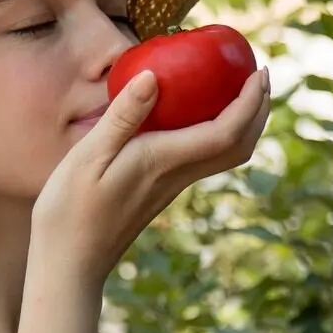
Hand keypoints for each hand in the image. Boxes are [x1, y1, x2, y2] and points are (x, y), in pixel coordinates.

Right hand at [30, 65, 270, 286]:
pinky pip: (204, 158)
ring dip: (244, 123)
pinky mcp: (163, 190)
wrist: (70, 261)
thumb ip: (122, 116)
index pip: (225, 132)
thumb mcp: (89, 155)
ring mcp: (173, 186)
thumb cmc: (71, 209)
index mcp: (164, 161)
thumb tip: (154, 76)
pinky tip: (201, 114)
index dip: (249, 102)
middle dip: (259, 110)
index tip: (259, 71)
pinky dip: (219, 133)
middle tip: (262, 73)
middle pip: (239, 147)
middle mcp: (177, 175)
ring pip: (226, 156)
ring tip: (242, 89)